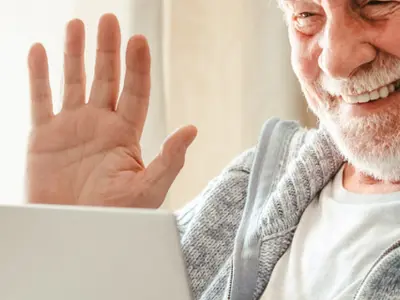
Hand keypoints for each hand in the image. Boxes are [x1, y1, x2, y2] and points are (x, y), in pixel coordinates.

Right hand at [26, 14, 196, 207]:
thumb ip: (169, 159)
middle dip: (108, 50)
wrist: (74, 232)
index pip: (135, 92)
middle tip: (109, 20)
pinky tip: (40, 51)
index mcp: (125, 134)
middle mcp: (100, 125)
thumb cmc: (114, 216)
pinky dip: (39, 75)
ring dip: (75, 53)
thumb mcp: (147, 188)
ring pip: (74, 81)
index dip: (137, 67)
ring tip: (77, 24)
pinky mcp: (43, 136)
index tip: (139, 40)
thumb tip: (192, 128)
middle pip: (106, 79)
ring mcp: (71, 127)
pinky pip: (40, 99)